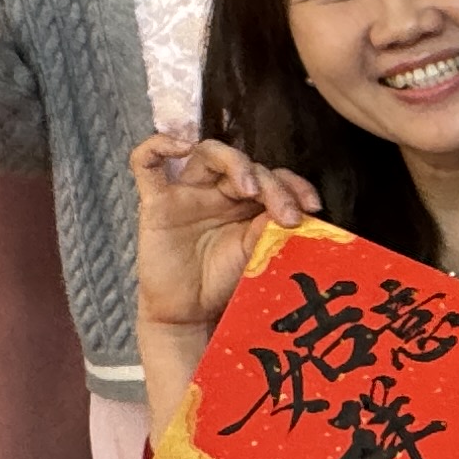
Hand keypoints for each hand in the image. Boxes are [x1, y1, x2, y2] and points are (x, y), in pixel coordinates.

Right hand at [125, 131, 317, 336]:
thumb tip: (290, 212)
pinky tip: (181, 147)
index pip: (274, 176)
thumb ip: (268, 230)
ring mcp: (187, 193)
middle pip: (247, 165)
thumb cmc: (222, 281)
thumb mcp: (255, 255)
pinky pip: (145, 163)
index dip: (295, 186)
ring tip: (249, 188)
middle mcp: (218, 189)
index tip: (313, 208)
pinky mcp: (156, 204)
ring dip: (234, 163)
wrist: (189, 312)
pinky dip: (159, 146)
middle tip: (287, 215)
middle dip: (272, 185)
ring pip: (208, 153)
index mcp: (247, 200)